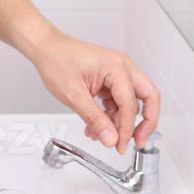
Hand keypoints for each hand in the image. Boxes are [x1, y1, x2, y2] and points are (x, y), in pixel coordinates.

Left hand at [31, 26, 160, 154]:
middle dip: (145, 122)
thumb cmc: (56, 61)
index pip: (131, 105)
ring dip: (121, 121)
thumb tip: (111, 139)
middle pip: (148, 97)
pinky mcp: (109, 77)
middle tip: (137, 142)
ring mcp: (117, 71)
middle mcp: (122, 66)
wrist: (45, 47)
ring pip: (132, 100)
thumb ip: (95, 119)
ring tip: (103, 135)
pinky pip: (118, 99)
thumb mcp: (74, 95)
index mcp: (117, 67)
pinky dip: (111, 114)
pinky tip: (96, 126)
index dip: (127, 129)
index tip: (120, 145)